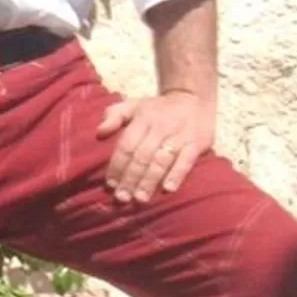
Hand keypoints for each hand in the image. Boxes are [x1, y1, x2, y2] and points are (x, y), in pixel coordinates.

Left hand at [97, 88, 215, 203]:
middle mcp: (160, 128)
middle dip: (131, 178)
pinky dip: (177, 175)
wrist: (193, 97)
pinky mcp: (197, 143)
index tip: (110, 184)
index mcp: (142, 119)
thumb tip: (99, 132)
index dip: (117, 165)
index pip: (127, 145)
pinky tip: (168, 189)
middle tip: (122, 198)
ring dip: (150, 181)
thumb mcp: (134, 105)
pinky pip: (186, 161)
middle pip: (142, 156)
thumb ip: (114, 115)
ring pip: (162, 161)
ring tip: (140, 199)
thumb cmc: (157, 108)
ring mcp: (180, 136)